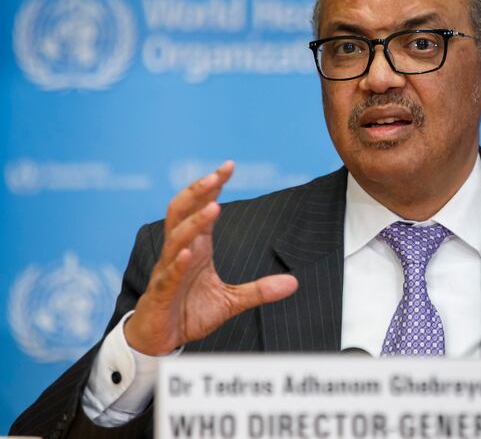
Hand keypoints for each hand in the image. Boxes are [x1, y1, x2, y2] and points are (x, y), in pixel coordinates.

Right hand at [124, 161, 297, 354]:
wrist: (160, 340)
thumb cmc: (189, 312)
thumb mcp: (231, 301)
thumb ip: (260, 290)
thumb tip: (294, 283)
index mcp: (196, 248)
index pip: (202, 208)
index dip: (213, 187)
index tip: (228, 166)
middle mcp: (180, 252)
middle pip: (182, 212)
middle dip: (198, 191)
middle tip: (216, 175)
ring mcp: (168, 271)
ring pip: (176, 239)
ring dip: (194, 223)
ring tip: (213, 207)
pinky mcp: (161, 294)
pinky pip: (168, 275)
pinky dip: (178, 263)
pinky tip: (187, 253)